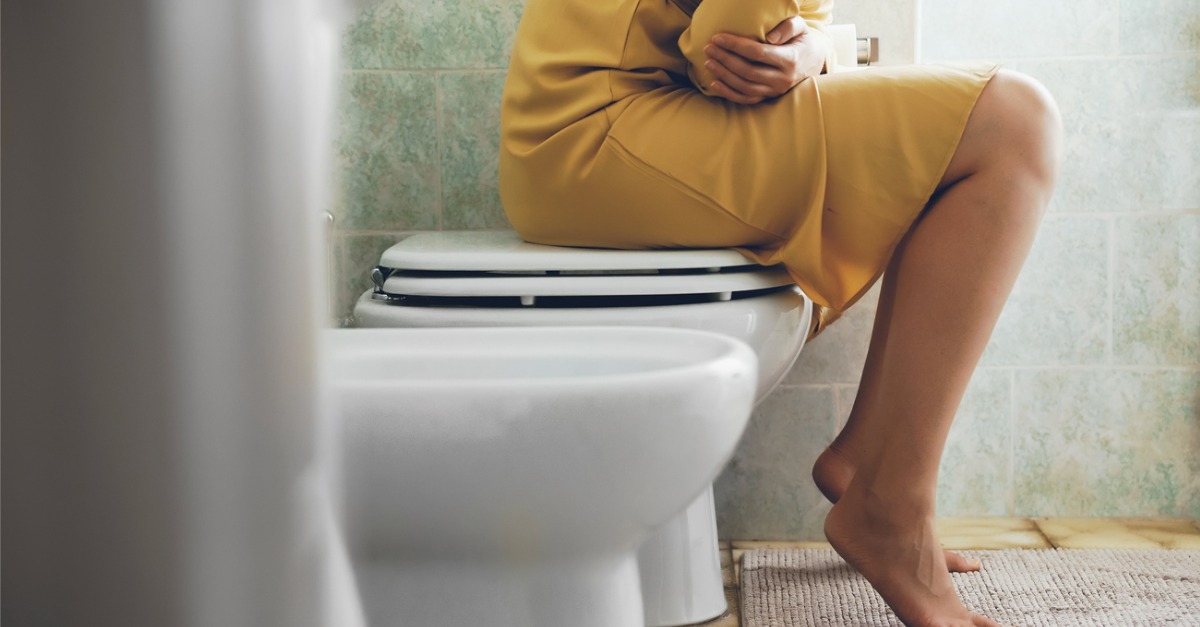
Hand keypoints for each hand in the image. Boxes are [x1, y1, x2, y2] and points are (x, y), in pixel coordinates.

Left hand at [703, 16, 826, 104]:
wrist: (813, 62)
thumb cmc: (802, 40)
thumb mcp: (801, 28)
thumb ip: (788, 27)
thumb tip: (769, 37)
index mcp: (790, 60)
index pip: (757, 53)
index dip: (735, 45)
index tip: (718, 37)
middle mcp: (782, 79)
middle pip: (747, 71)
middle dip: (725, 59)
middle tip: (709, 48)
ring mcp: (775, 91)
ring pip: (744, 87)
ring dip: (723, 75)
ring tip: (708, 62)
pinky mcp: (769, 97)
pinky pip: (746, 99)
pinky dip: (728, 93)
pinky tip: (714, 83)